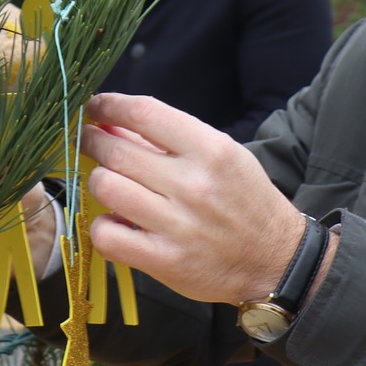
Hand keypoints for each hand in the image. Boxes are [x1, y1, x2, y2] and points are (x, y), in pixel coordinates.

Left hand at [82, 93, 306, 306]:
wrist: (276, 260)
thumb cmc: (244, 202)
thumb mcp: (222, 156)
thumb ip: (170, 139)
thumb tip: (113, 123)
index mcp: (211, 150)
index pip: (144, 113)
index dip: (109, 105)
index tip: (94, 107)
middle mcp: (193, 185)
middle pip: (116, 150)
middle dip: (92, 141)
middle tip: (89, 141)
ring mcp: (177, 225)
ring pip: (105, 188)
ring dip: (99, 182)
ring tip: (110, 184)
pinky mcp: (164, 260)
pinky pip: (106, 235)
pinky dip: (102, 226)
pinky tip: (116, 222)